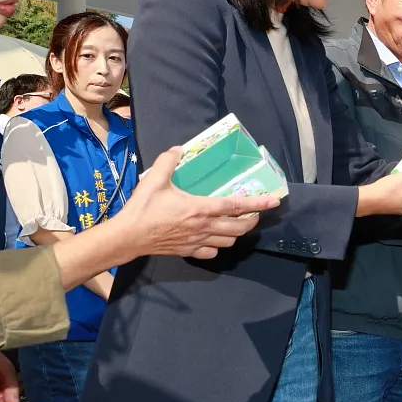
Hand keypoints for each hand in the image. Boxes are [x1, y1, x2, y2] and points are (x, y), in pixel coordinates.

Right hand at [114, 148, 280, 260]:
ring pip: (229, 242)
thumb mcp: (154, 180)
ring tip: (237, 224)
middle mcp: (204, 227)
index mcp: (200, 208)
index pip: (237, 207)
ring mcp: (198, 241)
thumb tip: (178, 149)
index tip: (273, 201)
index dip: (258, 204)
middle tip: (254, 213)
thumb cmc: (142, 208)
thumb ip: (168, 161)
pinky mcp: (189, 251)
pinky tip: (215, 238)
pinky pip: (212, 252)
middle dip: (252, 221)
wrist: (127, 236)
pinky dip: (219, 246)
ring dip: (237, 233)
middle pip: (239, 229)